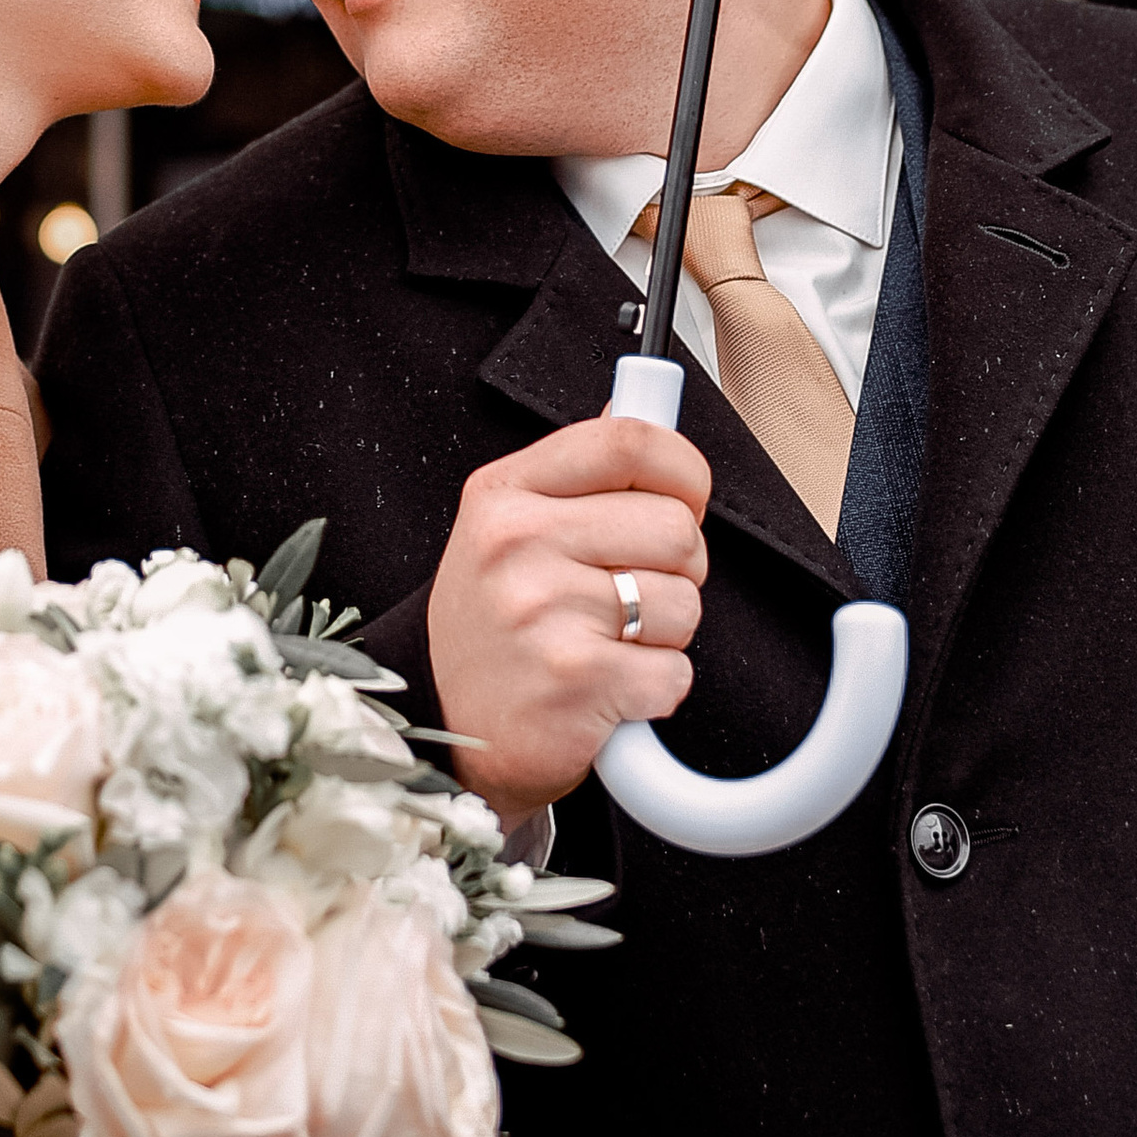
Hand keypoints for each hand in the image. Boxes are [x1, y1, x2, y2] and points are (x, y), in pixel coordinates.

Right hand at [428, 413, 709, 817]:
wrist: (451, 733)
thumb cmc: (494, 629)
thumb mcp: (506, 530)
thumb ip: (578, 472)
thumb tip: (641, 403)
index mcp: (503, 495)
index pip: (628, 441)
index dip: (683, 470)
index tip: (685, 499)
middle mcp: (515, 544)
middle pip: (676, 526)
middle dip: (678, 569)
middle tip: (631, 595)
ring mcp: (542, 611)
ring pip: (684, 602)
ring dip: (666, 634)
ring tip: (610, 644)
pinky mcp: (574, 680)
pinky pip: (676, 672)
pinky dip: (658, 690)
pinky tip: (611, 690)